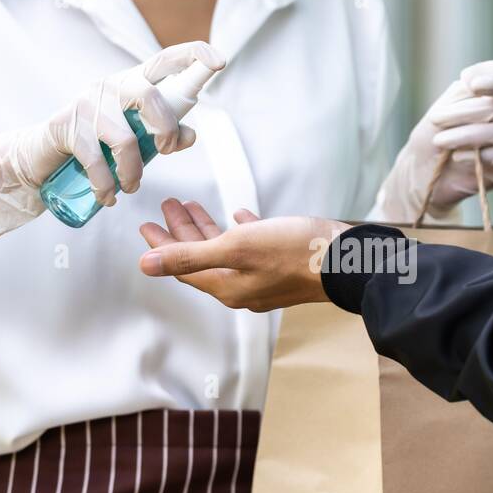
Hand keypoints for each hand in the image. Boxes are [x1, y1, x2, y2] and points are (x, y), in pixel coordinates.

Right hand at [0, 41, 224, 237]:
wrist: (40, 157)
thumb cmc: (97, 146)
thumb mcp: (136, 140)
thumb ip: (164, 136)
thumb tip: (192, 135)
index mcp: (132, 83)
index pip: (164, 61)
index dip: (193, 57)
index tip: (219, 61)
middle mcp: (109, 86)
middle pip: (149, 97)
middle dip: (166, 130)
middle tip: (165, 152)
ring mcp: (85, 103)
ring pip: (125, 139)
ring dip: (133, 173)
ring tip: (130, 187)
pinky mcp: (64, 125)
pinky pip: (96, 162)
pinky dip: (107, 187)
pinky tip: (108, 198)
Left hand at [139, 199, 346, 311]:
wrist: (347, 261)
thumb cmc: (294, 252)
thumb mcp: (236, 248)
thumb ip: (190, 256)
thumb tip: (146, 265)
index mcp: (228, 287)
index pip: (183, 267)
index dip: (162, 246)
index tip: (146, 225)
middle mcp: (243, 287)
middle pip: (202, 259)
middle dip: (182, 233)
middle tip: (167, 207)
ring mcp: (265, 278)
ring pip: (226, 252)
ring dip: (207, 229)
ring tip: (192, 206)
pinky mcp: (284, 265)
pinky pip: (253, 247)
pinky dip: (241, 231)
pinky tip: (239, 215)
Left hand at [374, 55, 492, 222]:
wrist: (425, 171)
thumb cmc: (437, 132)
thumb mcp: (450, 102)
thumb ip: (476, 83)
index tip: (471, 84)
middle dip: (465, 111)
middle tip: (435, 118)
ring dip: (466, 135)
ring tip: (440, 140)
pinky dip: (479, 154)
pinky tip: (457, 156)